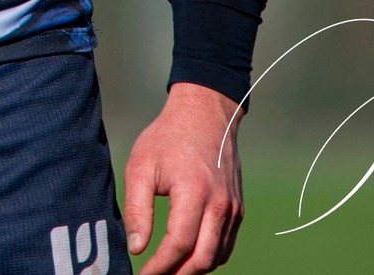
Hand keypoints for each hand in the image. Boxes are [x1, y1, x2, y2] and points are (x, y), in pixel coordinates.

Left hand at [122, 81, 244, 274]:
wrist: (206, 114)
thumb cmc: (167, 138)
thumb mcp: (140, 167)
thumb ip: (137, 210)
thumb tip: (136, 249)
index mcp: (193, 191)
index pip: (179, 244)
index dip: (159, 266)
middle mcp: (219, 204)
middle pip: (202, 259)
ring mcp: (233, 208)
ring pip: (216, 257)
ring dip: (192, 270)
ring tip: (167, 270)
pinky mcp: (237, 209)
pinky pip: (224, 246)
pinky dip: (207, 258)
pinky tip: (185, 257)